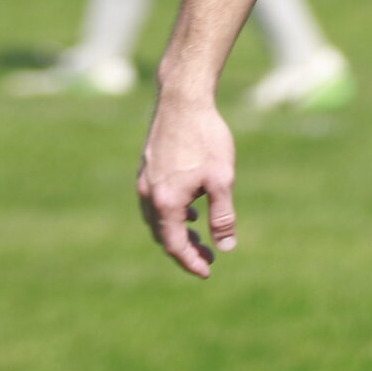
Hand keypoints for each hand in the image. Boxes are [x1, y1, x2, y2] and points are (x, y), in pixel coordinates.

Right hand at [138, 91, 238, 278]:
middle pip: (164, 235)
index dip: (191, 262)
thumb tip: (226, 247)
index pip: (174, 246)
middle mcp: (149, 195)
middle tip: (209, 258)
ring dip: (178, 232)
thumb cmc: (205, 138)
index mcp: (166, 203)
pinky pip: (156, 202)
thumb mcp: (222, 180)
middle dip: (185, 250)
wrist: (183, 99)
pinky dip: (172, 213)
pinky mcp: (147, 168)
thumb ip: (223, 216)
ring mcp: (145, 181)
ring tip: (201, 236)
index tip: (207, 272)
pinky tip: (191, 209)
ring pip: (158, 219)